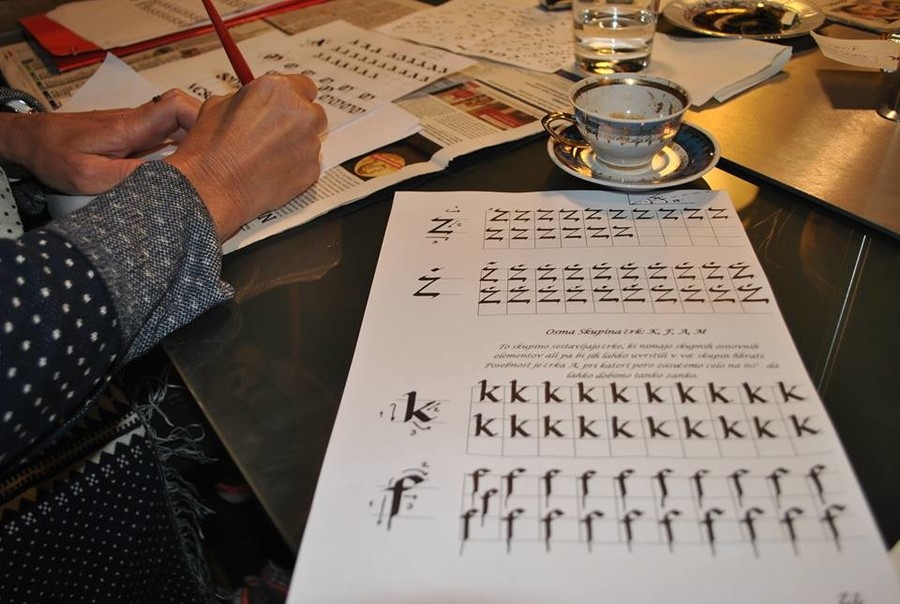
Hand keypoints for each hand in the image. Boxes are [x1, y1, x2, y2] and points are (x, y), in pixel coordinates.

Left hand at [0, 89, 198, 193]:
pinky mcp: (134, 140)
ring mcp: (137, 131)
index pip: (179, 107)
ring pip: (179, 131)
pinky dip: (180, 155)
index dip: (201, 121)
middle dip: (206, 137)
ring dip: (194, 148)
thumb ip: (126, 178)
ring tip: (206, 173)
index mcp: (132, 126)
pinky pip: (166, 141)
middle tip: (216, 164)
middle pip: (186, 117)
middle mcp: (139, 124)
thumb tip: (165, 184)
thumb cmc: (53, 152)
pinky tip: (184, 175)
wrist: (30, 141)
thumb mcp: (87, 174)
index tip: (212, 146)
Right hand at [164, 74, 327, 241]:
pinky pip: (309, 164)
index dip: (294, 98)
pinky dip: (296, 167)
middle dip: (299, 122)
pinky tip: (272, 172)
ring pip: (311, 140)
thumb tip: (258, 102)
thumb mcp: (219, 105)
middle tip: (277, 133)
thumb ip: (250, 99)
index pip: (304, 86)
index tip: (287, 107)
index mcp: (278, 89)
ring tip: (268, 157)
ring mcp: (310, 143)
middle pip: (313, 113)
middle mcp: (301, 113)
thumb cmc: (211, 148)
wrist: (212, 187)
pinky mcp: (312, 170)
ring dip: (296, 145)